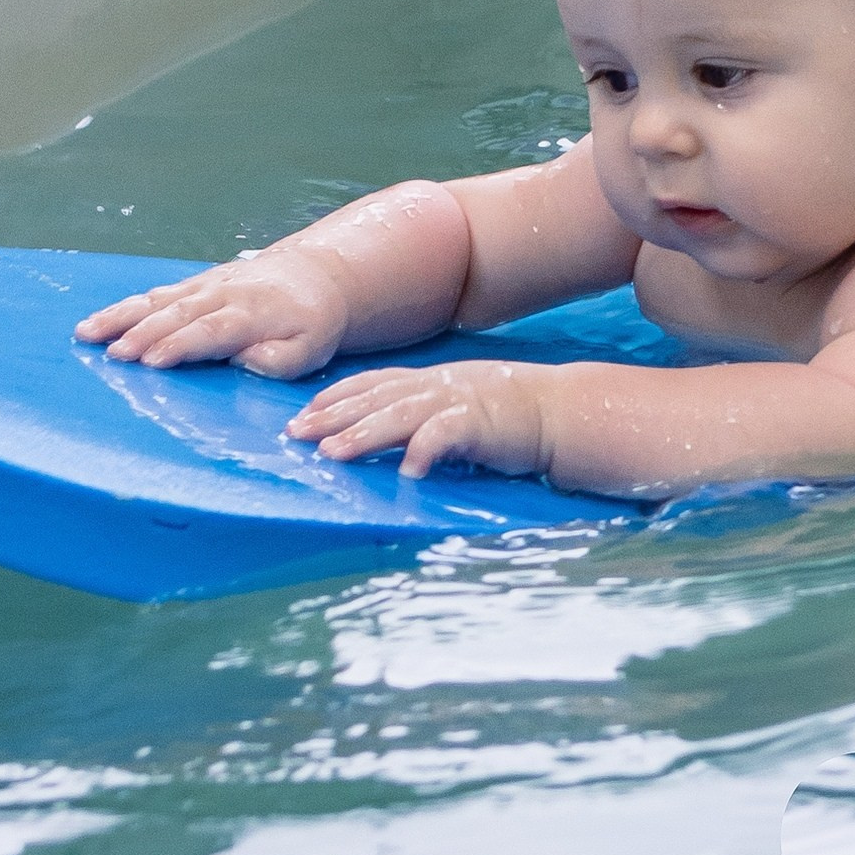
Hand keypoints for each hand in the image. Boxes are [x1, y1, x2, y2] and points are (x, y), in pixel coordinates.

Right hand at [72, 250, 346, 375]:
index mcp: (251, 314)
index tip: (150, 361)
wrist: (316, 277)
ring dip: (122, 317)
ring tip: (87, 333)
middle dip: (142, 333)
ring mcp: (205, 286)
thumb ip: (279, 360)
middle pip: (176, 314)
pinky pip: (155, 294)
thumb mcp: (309, 350)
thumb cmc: (311, 323)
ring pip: (158, 300)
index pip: (210, 331)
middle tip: (113, 353)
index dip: (179, 345)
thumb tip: (242, 360)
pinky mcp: (194, 284)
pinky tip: (98, 321)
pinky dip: (126, 306)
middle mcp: (223, 295)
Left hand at [287, 360, 550, 478]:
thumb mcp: (459, 405)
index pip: (373, 383)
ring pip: (398, 415)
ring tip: (331, 454)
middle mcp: (436, 386)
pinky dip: (424, 451)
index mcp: (430, 380)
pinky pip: (444, 436)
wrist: (559, 411)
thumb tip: (392, 442)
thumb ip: (425, 417)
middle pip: (375, 398)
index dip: (336, 397)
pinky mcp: (478, 424)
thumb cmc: (510, 415)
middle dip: (332, 416)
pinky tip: (407, 473)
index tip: (303, 412)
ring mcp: (456, 402)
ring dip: (362, 434)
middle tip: (295, 434)